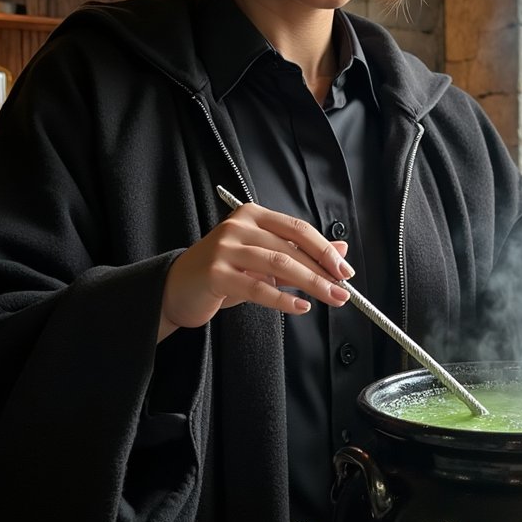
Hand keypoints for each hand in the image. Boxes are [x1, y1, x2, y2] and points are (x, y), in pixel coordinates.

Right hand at [158, 201, 352, 340]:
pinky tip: (301, 307)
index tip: (344, 270)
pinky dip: (283, 299)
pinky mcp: (215, 273)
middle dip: (322, 271)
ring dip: (310, 284)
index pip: (298, 228)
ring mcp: (225, 248)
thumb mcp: (264, 259)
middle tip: (343, 290)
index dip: (324, 249)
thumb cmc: (223, 273)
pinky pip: (257, 287)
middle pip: (291, 247)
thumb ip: (299, 253)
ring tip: (329, 298)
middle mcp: (238, 226)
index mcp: (253, 215)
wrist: (177, 288)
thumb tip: (340, 250)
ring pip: (278, 264)